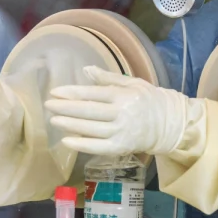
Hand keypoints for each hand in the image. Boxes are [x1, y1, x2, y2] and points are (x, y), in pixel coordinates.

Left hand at [44, 66, 189, 155]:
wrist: (169, 124)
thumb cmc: (148, 100)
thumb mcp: (132, 83)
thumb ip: (107, 78)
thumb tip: (86, 70)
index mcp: (123, 95)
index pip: (93, 94)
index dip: (72, 93)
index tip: (55, 92)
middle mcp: (121, 114)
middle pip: (88, 111)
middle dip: (66, 108)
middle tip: (48, 106)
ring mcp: (121, 132)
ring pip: (90, 129)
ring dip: (70, 125)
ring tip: (54, 120)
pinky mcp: (121, 147)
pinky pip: (97, 147)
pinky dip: (81, 145)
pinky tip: (67, 140)